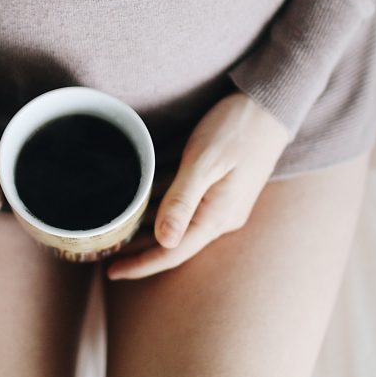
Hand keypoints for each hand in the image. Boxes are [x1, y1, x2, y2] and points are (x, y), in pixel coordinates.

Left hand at [106, 90, 290, 279]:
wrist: (270, 105)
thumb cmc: (238, 128)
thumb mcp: (205, 161)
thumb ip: (182, 200)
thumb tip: (164, 240)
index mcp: (217, 216)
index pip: (173, 252)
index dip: (141, 264)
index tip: (111, 271)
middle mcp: (221, 216)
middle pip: (173, 241)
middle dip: (139, 248)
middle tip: (105, 249)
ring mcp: (222, 203)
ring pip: (177, 222)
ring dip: (147, 226)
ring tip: (115, 228)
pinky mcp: (220, 188)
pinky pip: (185, 205)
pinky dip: (161, 204)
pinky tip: (139, 200)